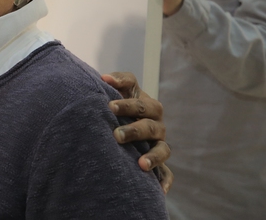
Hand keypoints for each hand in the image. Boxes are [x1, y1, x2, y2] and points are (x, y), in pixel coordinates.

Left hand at [101, 72, 172, 192]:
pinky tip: (160, 190)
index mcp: (146, 104)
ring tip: (140, 164)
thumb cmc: (118, 106)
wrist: (123, 126)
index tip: (108, 102)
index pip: (139, 98)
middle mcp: (155, 122)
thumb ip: (115, 83)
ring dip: (152, 156)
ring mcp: (158, 142)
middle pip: (149, 124)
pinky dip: (164, 180)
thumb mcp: (118, 92)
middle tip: (116, 134)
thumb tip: (103, 78)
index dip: (125, 99)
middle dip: (134, 128)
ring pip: (161, 148)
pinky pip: (166, 173)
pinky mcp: (160, 162)